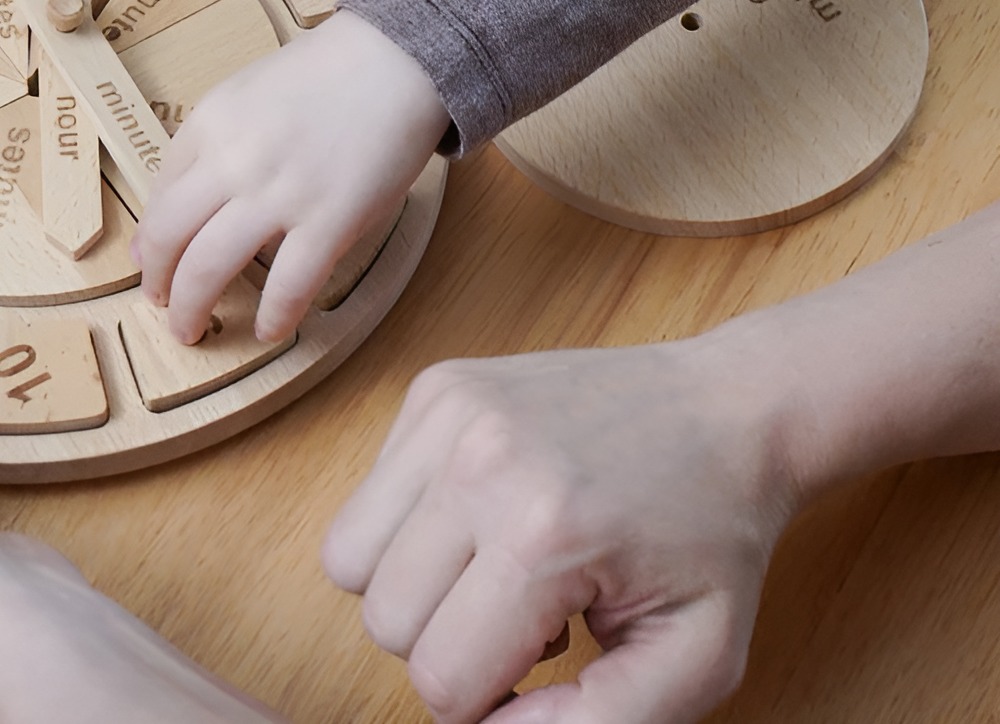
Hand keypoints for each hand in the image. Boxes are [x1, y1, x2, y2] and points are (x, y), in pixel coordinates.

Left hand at [133, 9, 450, 344]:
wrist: (395, 59)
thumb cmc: (326, 75)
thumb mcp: (246, 93)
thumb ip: (209, 143)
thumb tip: (175, 204)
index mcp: (209, 125)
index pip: (158, 197)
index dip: (148, 241)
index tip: (151, 262)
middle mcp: (233, 161)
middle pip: (169, 240)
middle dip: (158, 284)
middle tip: (163, 305)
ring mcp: (279, 194)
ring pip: (209, 269)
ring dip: (193, 310)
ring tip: (192, 331)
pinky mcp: (330, 221)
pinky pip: (288, 287)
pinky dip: (272, 317)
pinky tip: (268, 330)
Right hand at [321, 340, 799, 723]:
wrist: (727, 408)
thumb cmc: (712, 535)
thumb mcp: (692, 663)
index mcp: (544, 536)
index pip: (440, 680)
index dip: (486, 703)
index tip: (542, 669)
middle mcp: (480, 461)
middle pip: (382, 619)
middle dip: (446, 643)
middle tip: (521, 618)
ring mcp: (451, 412)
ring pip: (349, 553)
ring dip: (410, 584)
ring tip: (494, 566)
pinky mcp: (437, 384)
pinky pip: (371, 492)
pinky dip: (410, 522)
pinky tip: (484, 512)